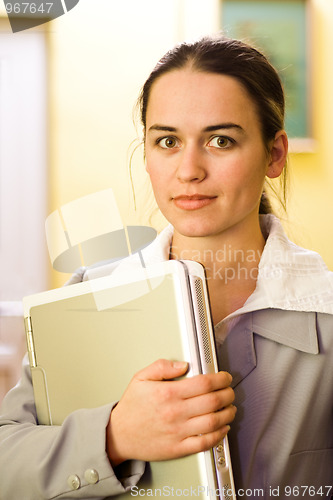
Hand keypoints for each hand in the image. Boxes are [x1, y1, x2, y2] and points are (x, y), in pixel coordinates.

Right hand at [106, 359, 235, 465]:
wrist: (118, 435)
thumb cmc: (131, 408)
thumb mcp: (141, 378)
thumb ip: (162, 367)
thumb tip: (183, 364)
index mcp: (168, 393)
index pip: (204, 383)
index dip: (220, 379)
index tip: (225, 377)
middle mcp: (175, 412)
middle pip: (213, 401)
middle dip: (228, 394)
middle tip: (230, 391)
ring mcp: (178, 432)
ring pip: (213, 422)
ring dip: (228, 413)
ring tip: (230, 408)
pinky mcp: (178, 448)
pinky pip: (205, 442)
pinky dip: (219, 435)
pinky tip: (223, 428)